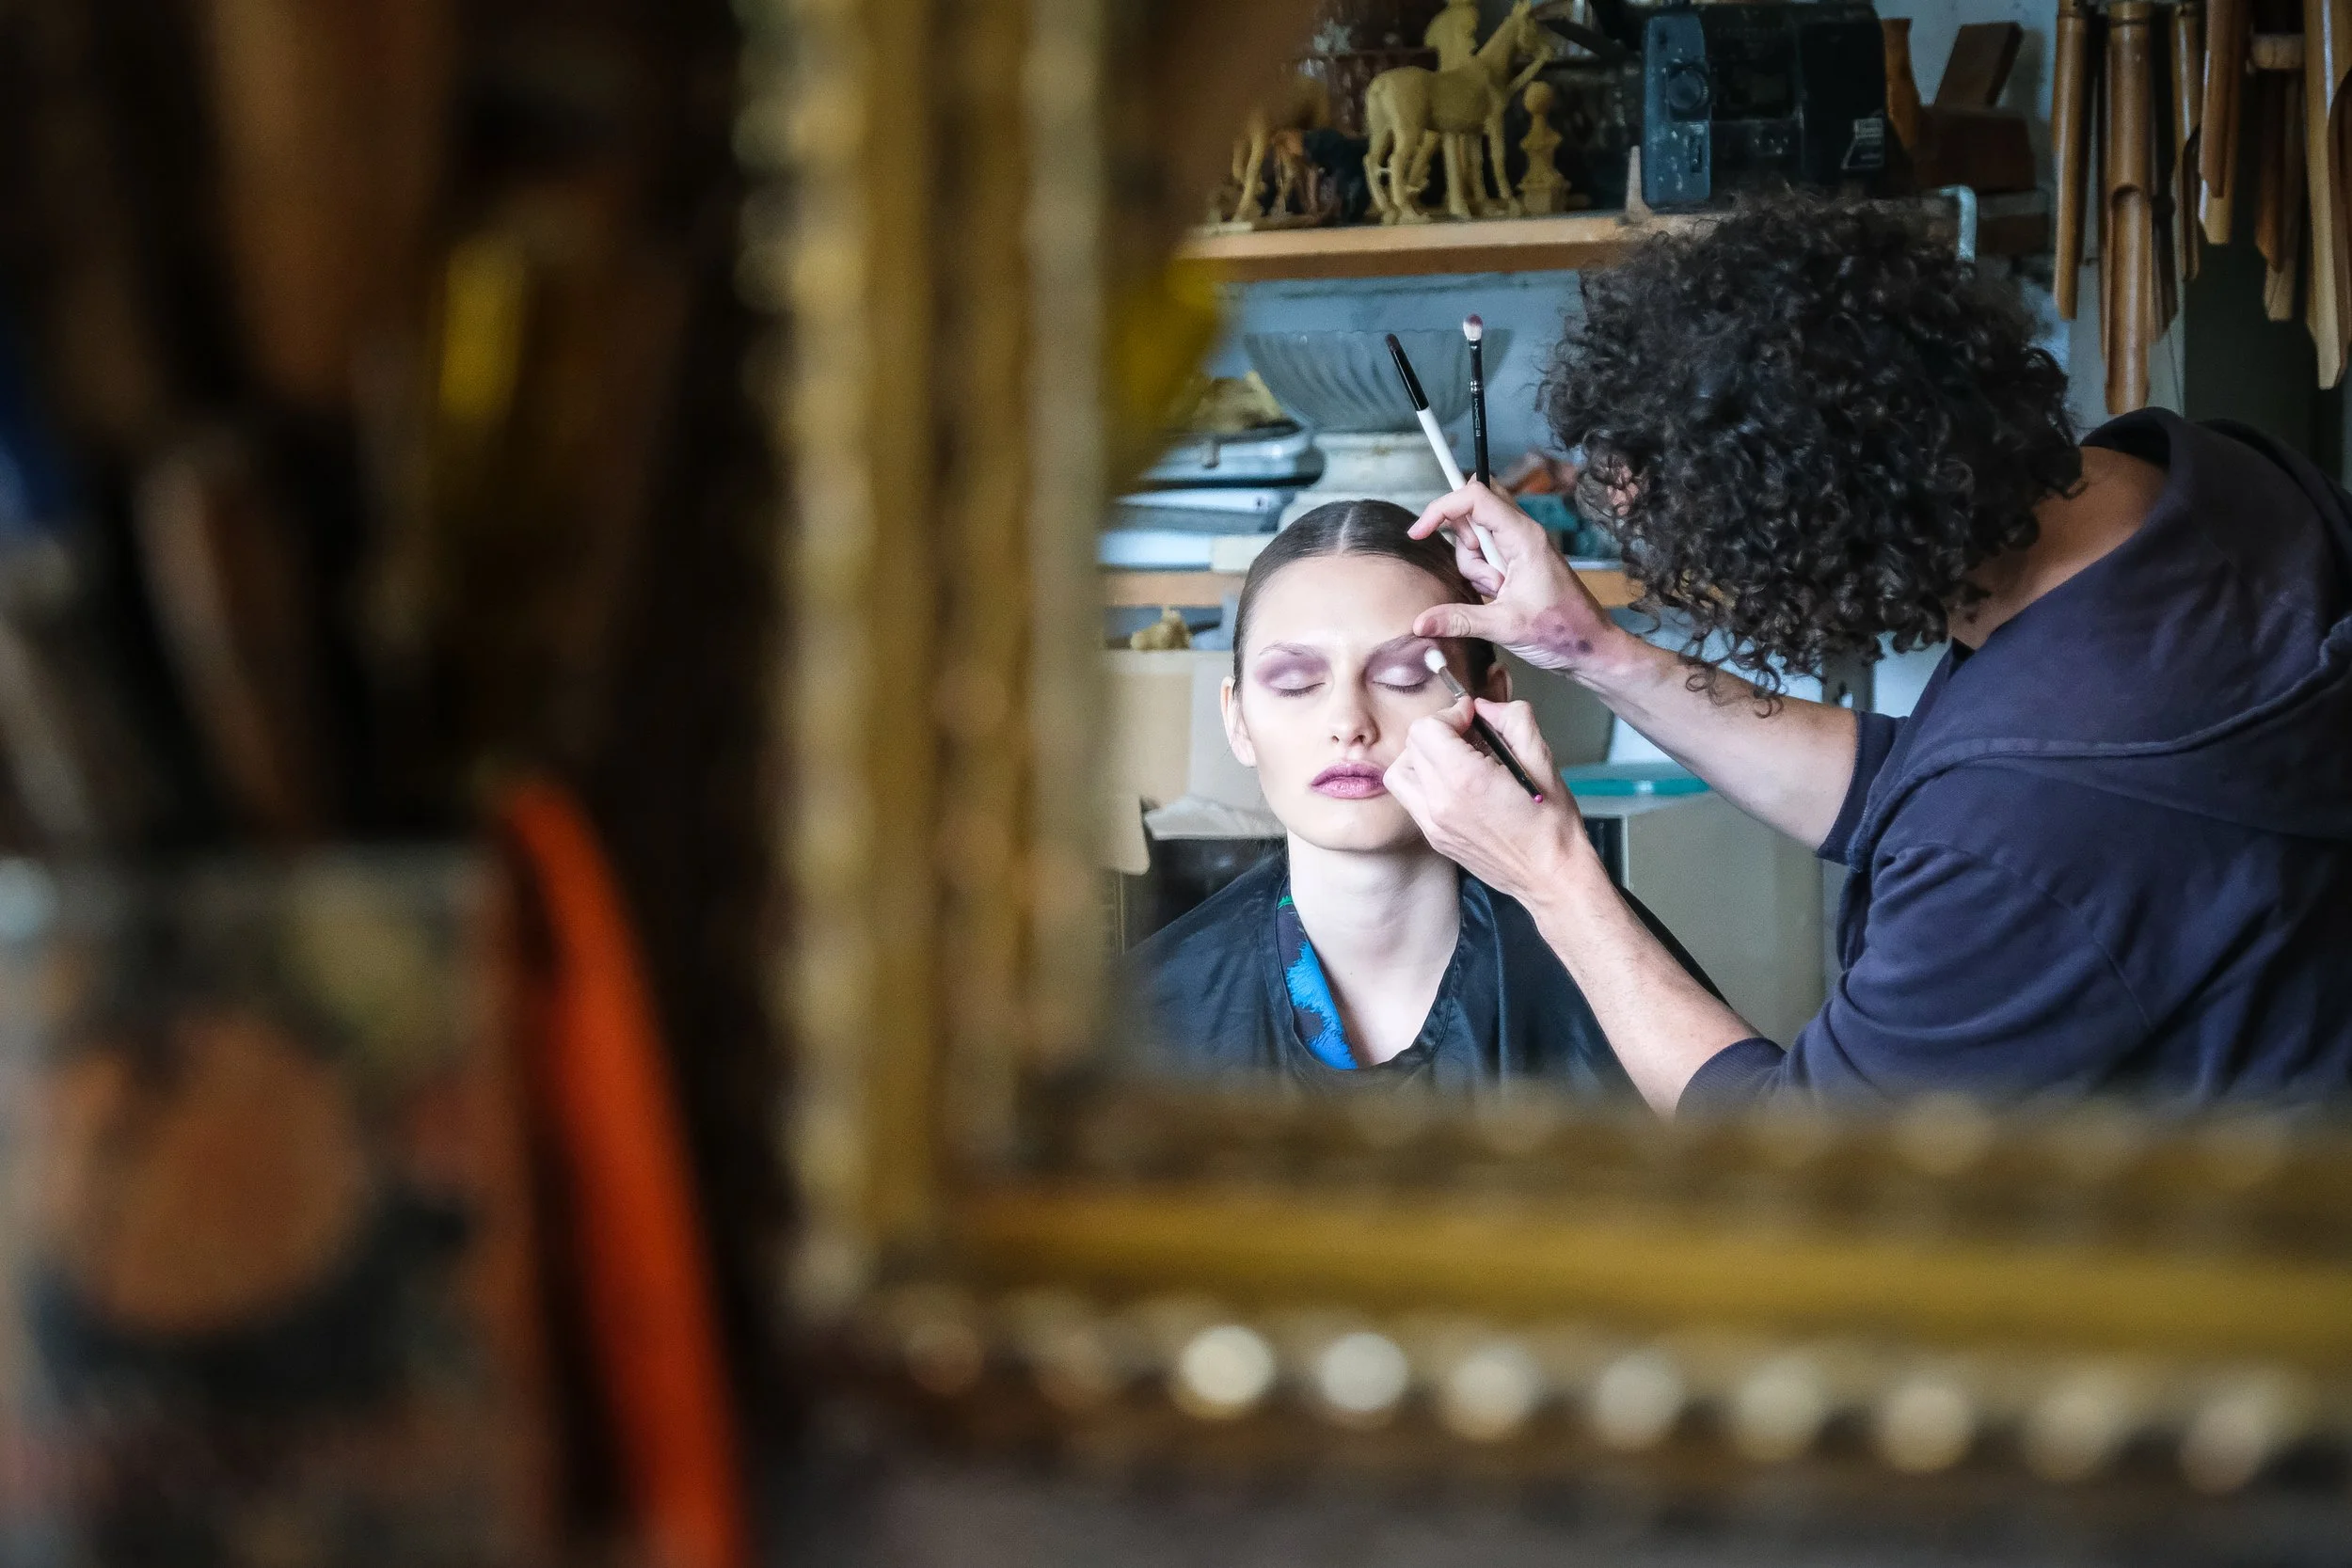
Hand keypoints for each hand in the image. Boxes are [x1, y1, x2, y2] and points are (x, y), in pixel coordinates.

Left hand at [1384, 696, 1589, 903]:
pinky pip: (1410, 798)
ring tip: (1455, 759)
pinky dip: (1424, 782)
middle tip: (1469, 736)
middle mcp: (1440, 803)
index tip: (1472, 719)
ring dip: (1422, 757)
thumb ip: (1513, 720)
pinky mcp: (1433, 838)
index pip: (1426, 729)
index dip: (1450, 714)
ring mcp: (1432, 824)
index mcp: (1466, 780)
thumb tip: (1485, 707)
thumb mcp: (1542, 760)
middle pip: (1412, 746)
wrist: (1550, 877)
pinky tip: (1456, 784)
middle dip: (1439, 731)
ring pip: (1400, 773)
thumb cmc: (1551, 825)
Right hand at [1407, 482, 1632, 679]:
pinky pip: (1487, 554)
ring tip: (1496, 593)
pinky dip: (1482, 573)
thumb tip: (1420, 623)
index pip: (1475, 497)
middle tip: (1480, 575)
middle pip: (1474, 510)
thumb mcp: (1504, 627)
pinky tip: (1498, 595)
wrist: (1592, 646)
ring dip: (1473, 564)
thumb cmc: (1562, 632)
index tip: (1420, 532)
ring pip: (1477, 535)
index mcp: (1524, 537)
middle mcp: (1524, 533)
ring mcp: (1522, 545)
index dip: (1442, 508)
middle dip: (1462, 540)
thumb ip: (1459, 620)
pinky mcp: (1519, 560)